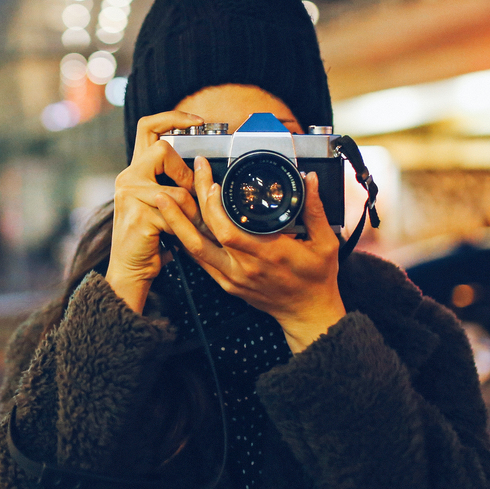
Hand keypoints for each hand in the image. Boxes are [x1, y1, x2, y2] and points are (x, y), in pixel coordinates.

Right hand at [104, 111, 207, 313]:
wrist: (130, 268)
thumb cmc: (151, 237)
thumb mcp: (161, 202)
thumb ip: (172, 181)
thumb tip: (202, 168)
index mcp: (135, 170)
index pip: (149, 127)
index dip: (173, 118)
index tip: (197, 122)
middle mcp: (128, 177)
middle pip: (162, 150)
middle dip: (184, 173)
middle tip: (191, 194)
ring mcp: (130, 195)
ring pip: (177, 189)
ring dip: (193, 212)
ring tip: (192, 226)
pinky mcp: (138, 215)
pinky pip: (176, 214)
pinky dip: (186, 228)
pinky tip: (180, 237)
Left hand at [155, 157, 345, 351]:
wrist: (307, 313)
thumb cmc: (317, 280)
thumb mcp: (325, 244)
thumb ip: (316, 210)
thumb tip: (310, 180)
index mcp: (268, 254)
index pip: (231, 229)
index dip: (216, 207)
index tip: (212, 182)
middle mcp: (244, 267)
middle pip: (208, 233)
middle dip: (194, 201)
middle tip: (190, 175)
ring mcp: (232, 277)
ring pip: (195, 249)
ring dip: (177, 223)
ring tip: (164, 198)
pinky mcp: (226, 283)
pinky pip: (199, 261)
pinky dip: (185, 241)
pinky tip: (175, 225)